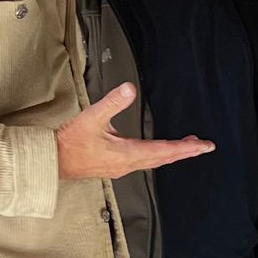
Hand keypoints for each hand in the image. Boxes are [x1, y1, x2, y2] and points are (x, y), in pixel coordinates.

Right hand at [56, 83, 212, 181]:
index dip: (186, 148)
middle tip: (201, 146)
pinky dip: (156, 157)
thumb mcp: (92, 117)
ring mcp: (121, 168)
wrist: (52, 161)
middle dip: (184, 152)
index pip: (164, 151)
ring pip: (154, 162)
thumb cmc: (70, 143)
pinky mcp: (113, 168)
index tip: (204, 146)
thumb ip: (112, 102)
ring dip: (171, 154)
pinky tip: (155, 153)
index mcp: (127, 153)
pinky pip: (143, 163)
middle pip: (163, 159)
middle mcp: (128, 164)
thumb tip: (129, 89)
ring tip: (184, 147)